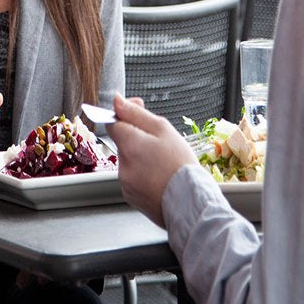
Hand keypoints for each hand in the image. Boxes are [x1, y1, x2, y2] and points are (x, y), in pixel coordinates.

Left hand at [106, 94, 197, 227]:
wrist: (191, 203)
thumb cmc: (181, 165)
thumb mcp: (163, 129)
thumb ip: (136, 113)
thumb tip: (117, 100)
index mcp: (128, 144)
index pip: (112, 123)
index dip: (126, 117)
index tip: (138, 116)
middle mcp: (122, 165)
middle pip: (123, 143)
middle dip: (138, 139)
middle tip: (162, 145)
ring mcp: (125, 183)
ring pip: (129, 161)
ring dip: (141, 158)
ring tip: (164, 164)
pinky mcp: (130, 197)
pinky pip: (133, 178)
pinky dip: (143, 175)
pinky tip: (161, 177)